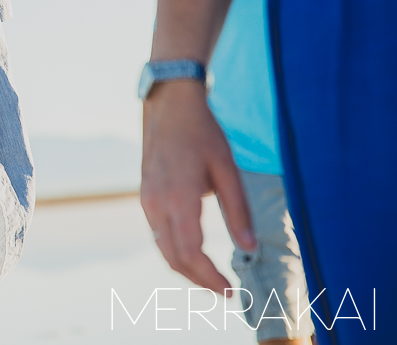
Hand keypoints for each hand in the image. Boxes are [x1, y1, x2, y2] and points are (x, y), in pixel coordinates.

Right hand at [140, 79, 254, 294]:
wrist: (169, 105)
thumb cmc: (202, 133)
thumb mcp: (227, 168)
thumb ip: (238, 210)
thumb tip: (250, 246)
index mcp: (178, 198)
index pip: (192, 253)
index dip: (211, 277)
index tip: (231, 290)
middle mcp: (157, 204)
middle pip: (174, 258)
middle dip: (199, 280)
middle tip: (225, 291)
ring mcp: (147, 200)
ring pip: (163, 249)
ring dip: (186, 269)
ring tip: (212, 277)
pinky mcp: (145, 196)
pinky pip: (158, 234)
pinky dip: (175, 251)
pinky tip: (194, 252)